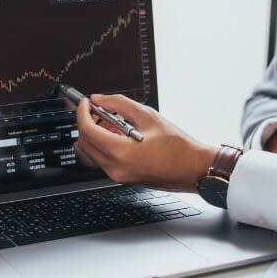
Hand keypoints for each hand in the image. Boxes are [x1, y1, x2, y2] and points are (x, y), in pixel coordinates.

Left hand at [73, 94, 217, 191]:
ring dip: (95, 135)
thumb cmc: (179, 148)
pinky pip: (102, 160)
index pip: (87, 130)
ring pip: (91, 153)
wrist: (194, 169)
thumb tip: (100, 99)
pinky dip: (103, 145)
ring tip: (111, 122)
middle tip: (98, 109)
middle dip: (87, 123)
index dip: (82, 113)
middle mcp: (115, 168)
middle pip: (84, 143)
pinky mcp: (122, 178)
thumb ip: (119, 105)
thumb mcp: (148, 117)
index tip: (86, 103)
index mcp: (121, 153)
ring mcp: (118, 176)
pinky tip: (118, 134)